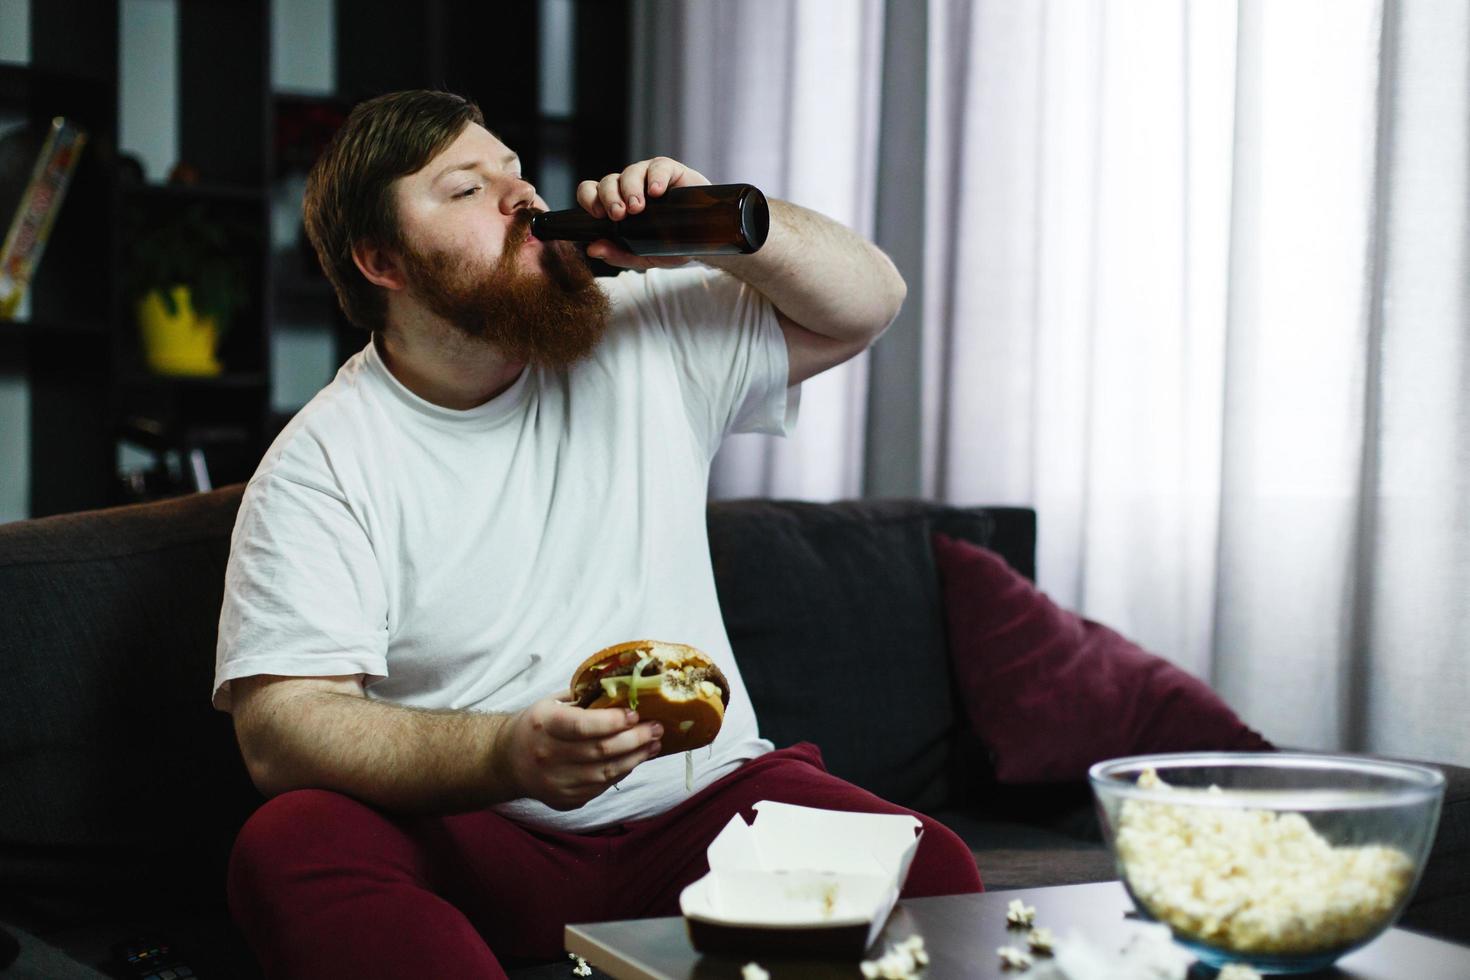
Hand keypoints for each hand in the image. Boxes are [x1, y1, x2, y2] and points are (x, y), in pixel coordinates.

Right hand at [497, 697, 662, 810]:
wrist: (506, 761)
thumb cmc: (536, 725)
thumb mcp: (551, 704)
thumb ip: (584, 699)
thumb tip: (624, 691)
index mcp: (544, 725)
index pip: (582, 726)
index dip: (612, 721)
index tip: (635, 715)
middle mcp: (547, 756)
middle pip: (600, 751)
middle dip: (635, 739)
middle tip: (656, 728)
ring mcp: (555, 783)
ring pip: (605, 773)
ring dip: (635, 758)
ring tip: (653, 744)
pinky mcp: (564, 800)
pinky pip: (601, 788)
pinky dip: (621, 772)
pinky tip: (634, 760)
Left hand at [576, 156, 710, 269]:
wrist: (706, 242)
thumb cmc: (671, 246)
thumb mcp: (643, 256)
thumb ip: (618, 254)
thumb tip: (592, 249)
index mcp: (616, 204)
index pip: (591, 192)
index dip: (590, 199)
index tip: (599, 215)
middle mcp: (628, 187)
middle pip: (608, 182)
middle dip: (610, 198)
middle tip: (619, 215)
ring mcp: (648, 176)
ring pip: (630, 172)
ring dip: (630, 189)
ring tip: (638, 208)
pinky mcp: (670, 170)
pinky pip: (658, 167)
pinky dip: (655, 178)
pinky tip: (657, 192)